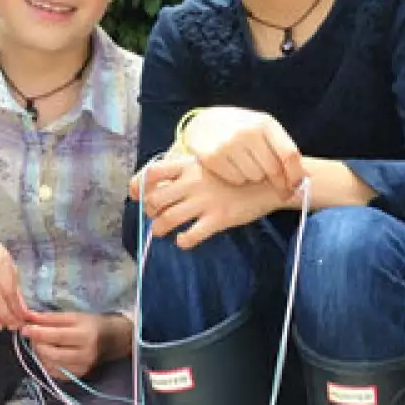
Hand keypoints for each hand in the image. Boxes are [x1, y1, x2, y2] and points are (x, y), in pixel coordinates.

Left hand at [20, 311, 119, 379]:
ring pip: (51, 364)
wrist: (110, 340)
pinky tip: (48, 353)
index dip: (39, 333)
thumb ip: (50, 318)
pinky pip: (54, 372)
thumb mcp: (73, 316)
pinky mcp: (77, 376)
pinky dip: (46, 362)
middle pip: (52, 353)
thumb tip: (27, 316)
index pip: (57, 336)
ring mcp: (81, 368)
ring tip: (41, 343)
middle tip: (33, 335)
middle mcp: (84, 355)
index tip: (24, 328)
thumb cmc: (90, 324)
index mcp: (85, 335)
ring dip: (40, 353)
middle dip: (37, 344)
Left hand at [134, 153, 288, 249]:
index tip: (135, 195)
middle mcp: (193, 182)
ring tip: (164, 231)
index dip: (139, 185)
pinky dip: (182, 241)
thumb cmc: (236, 174)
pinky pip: (191, 235)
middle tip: (156, 216)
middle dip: (150, 211)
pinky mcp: (218, 218)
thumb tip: (163, 184)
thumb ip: (187, 171)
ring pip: (167, 219)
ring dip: (160, 228)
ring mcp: (205, 200)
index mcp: (189, 166)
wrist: (269, 182)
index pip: (153, 172)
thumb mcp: (209, 163)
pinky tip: (184, 240)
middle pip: (155, 199)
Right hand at [181, 107, 305, 196]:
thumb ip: (283, 148)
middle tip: (280, 189)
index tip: (299, 187)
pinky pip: (236, 180)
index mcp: (265, 123)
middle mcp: (247, 132)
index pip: (289, 154)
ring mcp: (228, 144)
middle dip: (279, 183)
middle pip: (273, 170)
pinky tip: (234, 167)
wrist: (205, 122)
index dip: (296, 175)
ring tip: (249, 166)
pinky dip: (238, 179)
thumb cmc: (242, 128)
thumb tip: (306, 176)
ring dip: (255, 178)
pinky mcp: (212, 156)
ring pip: (254, 177)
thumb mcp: (264, 129)